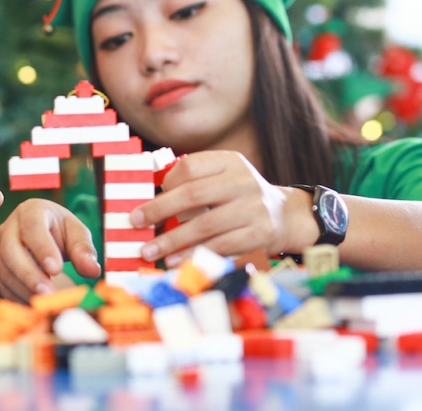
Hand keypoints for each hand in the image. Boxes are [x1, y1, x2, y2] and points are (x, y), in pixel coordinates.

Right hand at [0, 199, 100, 302]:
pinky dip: (19, 298)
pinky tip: (35, 307)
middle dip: (29, 274)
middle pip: (11, 251)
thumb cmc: (58, 231)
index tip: (56, 269)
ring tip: (45, 304)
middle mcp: (10, 228)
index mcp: (31, 211)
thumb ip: (83, 249)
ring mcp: (0, 249)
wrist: (32, 237)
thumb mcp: (74, 232)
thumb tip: (93, 271)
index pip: (32, 226)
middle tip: (48, 293)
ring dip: (25, 289)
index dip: (42, 248)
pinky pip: (3, 285)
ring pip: (5, 271)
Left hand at [128, 151, 309, 265]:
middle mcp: (243, 181)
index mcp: (230, 162)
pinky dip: (195, 255)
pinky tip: (176, 260)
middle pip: (194, 194)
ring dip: (173, 240)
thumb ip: (193, 182)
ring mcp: (254, 208)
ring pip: (205, 225)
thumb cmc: (240, 197)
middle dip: (159, 210)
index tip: (146, 198)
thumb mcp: (223, 178)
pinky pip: (221, 246)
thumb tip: (148, 199)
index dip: (165, 183)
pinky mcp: (260, 234)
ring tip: (150, 250)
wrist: (285, 216)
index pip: (190, 166)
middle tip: (136, 222)